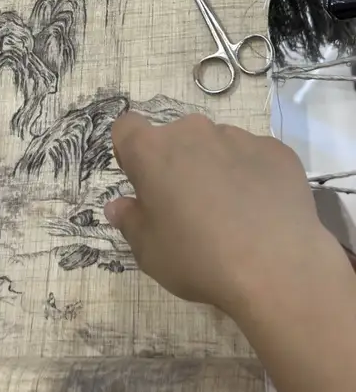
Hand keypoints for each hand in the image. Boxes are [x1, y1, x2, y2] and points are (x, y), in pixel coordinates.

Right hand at [105, 112, 336, 316]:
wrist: (278, 267)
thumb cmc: (200, 259)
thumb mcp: (150, 251)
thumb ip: (130, 222)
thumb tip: (118, 206)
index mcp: (152, 151)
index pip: (126, 128)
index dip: (131, 152)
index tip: (143, 182)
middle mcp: (192, 132)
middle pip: (175, 138)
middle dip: (176, 163)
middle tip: (188, 207)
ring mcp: (237, 137)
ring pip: (215, 145)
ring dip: (214, 167)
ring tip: (231, 213)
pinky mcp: (274, 149)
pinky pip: (253, 156)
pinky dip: (251, 175)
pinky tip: (262, 212)